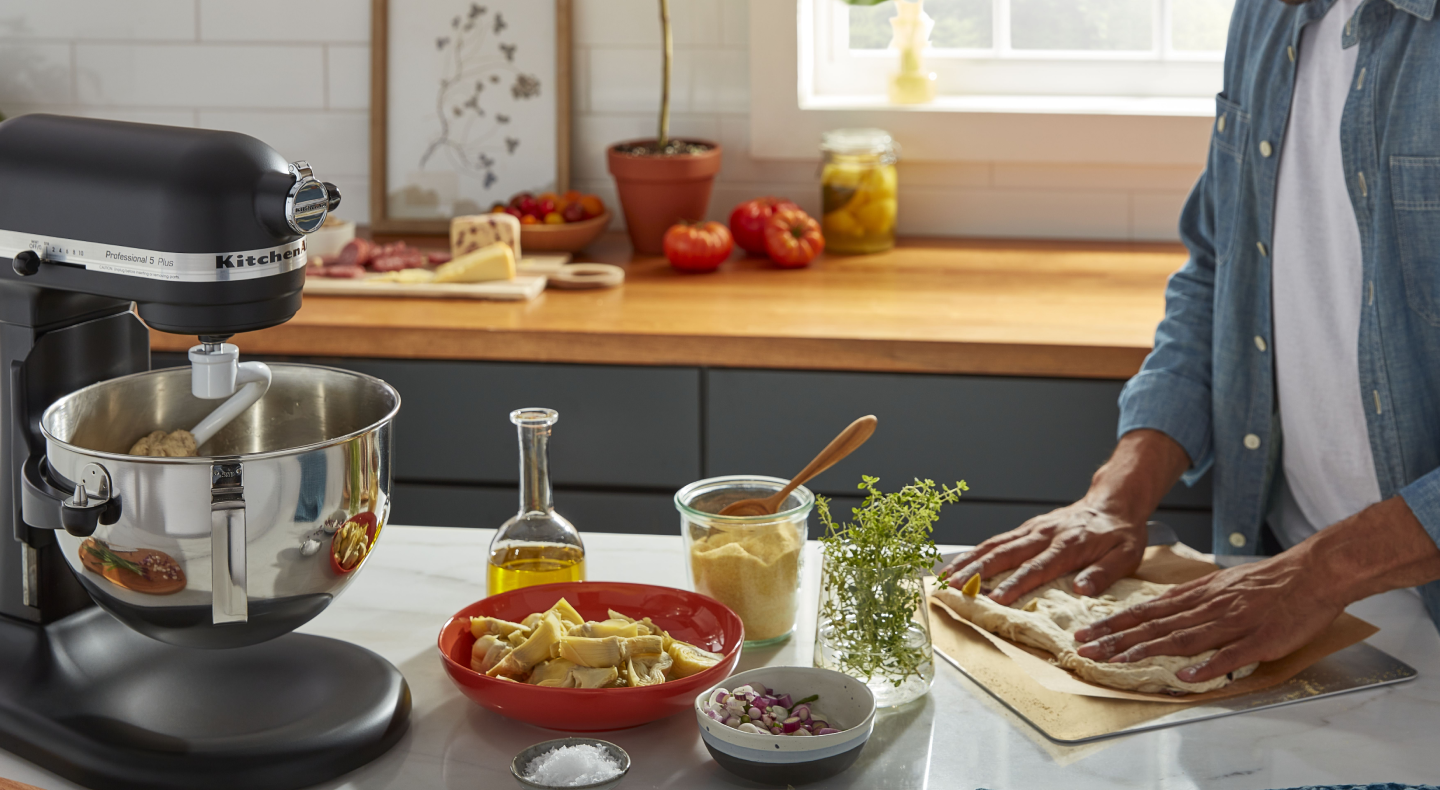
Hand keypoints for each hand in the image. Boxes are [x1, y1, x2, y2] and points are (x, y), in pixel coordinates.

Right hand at [939, 502, 1146, 604]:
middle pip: (1005, 553)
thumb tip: (1082, 591)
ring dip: (969, 560)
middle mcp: (1044, 535)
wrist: (1114, 502)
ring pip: (995, 544)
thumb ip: (1104, 574)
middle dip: (977, 571)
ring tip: (947, 577)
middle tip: (955, 587)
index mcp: (1068, 545)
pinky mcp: (1027, 528)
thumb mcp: (1125, 556)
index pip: (1036, 568)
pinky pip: (998, 539)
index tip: (996, 599)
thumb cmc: (1120, 533)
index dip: (1015, 584)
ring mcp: (1033, 529)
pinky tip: (961, 562)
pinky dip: (976, 551)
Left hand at [1073, 551, 1341, 682]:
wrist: (1313, 572)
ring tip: (1118, 661)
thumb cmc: (1269, 580)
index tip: (1086, 632)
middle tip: (1085, 649)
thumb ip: (1193, 599)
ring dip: (1147, 651)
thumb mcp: (1222, 583)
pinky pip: (1230, 656)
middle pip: (1155, 625)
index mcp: (1198, 594)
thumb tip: (1162, 611)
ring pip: (1183, 638)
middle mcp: (1208, 607)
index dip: (1114, 623)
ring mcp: (1233, 623)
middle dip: (1116, 638)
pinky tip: (1185, 677)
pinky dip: (1207, 666)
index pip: (1146, 610)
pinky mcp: (1260, 640)